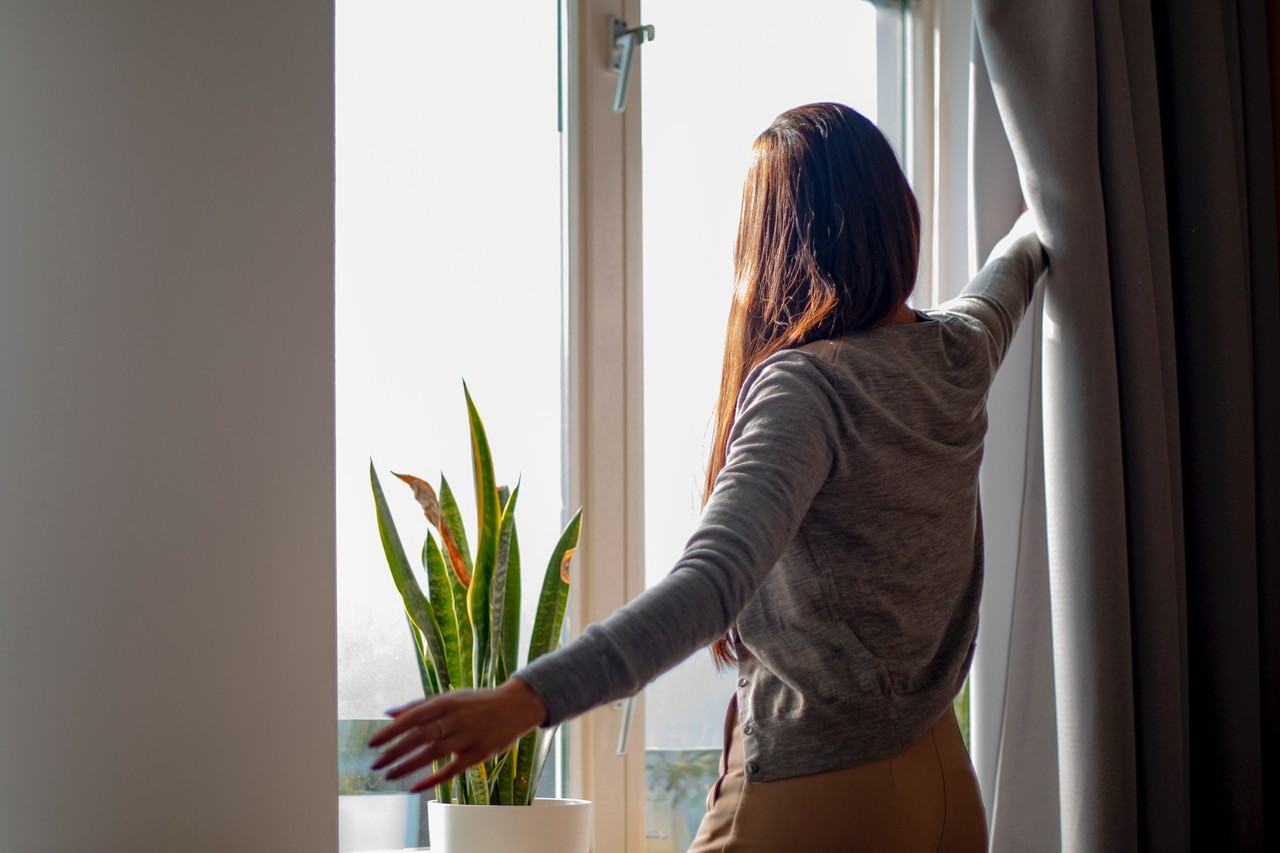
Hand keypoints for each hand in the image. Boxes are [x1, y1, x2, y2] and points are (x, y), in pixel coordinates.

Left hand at [367, 676, 549, 793]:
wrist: (516, 706)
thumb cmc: (477, 702)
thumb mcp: (450, 698)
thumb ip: (419, 705)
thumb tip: (389, 713)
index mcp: (447, 702)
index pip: (413, 717)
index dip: (392, 731)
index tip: (373, 743)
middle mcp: (456, 718)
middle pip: (420, 736)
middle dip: (395, 751)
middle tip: (376, 764)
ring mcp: (468, 736)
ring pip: (433, 753)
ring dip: (408, 765)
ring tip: (389, 775)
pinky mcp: (479, 753)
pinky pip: (453, 768)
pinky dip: (433, 778)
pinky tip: (416, 787)